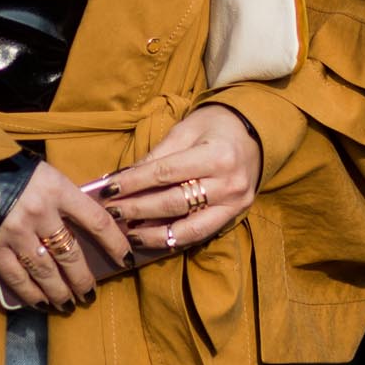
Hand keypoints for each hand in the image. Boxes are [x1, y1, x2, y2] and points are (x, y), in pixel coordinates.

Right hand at [0, 162, 135, 313]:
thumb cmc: (17, 173)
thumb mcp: (49, 176)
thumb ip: (69, 200)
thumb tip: (93, 229)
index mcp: (58, 190)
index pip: (97, 221)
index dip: (115, 244)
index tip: (126, 260)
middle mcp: (39, 213)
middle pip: (71, 254)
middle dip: (83, 279)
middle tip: (90, 294)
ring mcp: (16, 232)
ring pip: (46, 272)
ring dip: (60, 292)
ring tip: (68, 304)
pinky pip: (17, 277)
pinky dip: (31, 294)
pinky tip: (42, 303)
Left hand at [98, 103, 259, 260]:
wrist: (255, 133)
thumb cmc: (215, 126)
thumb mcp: (185, 130)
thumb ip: (156, 156)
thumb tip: (122, 179)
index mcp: (217, 155)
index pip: (165, 173)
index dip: (134, 183)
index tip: (109, 189)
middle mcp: (229, 183)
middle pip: (174, 203)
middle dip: (138, 209)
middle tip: (112, 213)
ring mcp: (234, 203)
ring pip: (189, 229)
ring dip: (154, 234)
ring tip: (129, 234)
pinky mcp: (235, 215)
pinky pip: (200, 234)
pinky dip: (173, 238)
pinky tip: (152, 238)